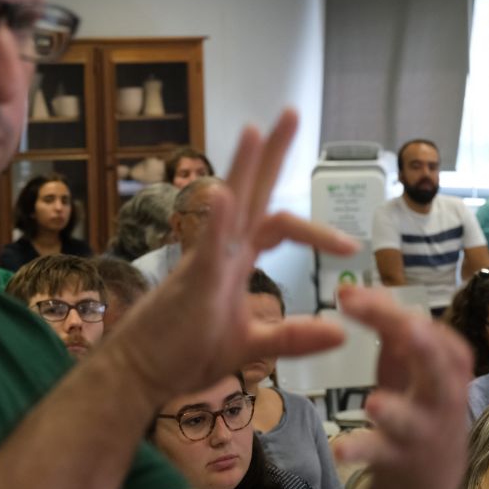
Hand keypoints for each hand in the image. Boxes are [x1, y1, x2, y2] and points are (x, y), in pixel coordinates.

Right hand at [92, 109, 357, 409]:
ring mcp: (203, 262)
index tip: (350, 245)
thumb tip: (340, 333)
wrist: (138, 375)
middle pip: (251, 192)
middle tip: (292, 113)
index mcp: (234, 260)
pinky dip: (216, 220)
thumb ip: (293, 337)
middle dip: (272, 154)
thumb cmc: (184, 354)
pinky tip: (224, 194)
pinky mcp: (191, 282)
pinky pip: (205, 246)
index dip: (313, 228)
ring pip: (226, 206)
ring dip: (241, 168)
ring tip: (256, 129)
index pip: (276, 224)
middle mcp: (220, 251)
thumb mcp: (252, 346)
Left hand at [331, 287, 471, 488]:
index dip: (389, 312)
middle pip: (439, 368)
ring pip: (413, 420)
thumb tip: (351, 290)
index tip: (346, 296)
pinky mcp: (401, 460)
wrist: (431, 477)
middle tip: (407, 328)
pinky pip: (381, 455)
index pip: (424, 330)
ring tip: (373, 403)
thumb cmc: (417, 404)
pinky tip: (339, 449)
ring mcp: (424, 431)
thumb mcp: (408, 364)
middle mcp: (443, 395)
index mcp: (446, 364)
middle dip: (426, 348)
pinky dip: (362, 451)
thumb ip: (386, 328)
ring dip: (395, 411)